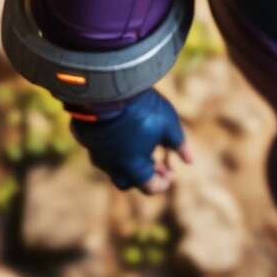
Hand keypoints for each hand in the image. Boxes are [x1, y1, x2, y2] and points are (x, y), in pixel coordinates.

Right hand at [71, 87, 192, 192]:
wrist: (105, 89)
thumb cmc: (141, 109)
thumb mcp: (168, 124)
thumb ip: (179, 144)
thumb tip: (189, 161)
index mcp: (133, 168)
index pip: (150, 188)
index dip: (164, 183)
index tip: (172, 174)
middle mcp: (112, 166)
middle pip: (129, 181)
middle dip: (145, 175)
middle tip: (157, 162)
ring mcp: (97, 153)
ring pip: (114, 166)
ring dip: (129, 161)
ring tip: (142, 146)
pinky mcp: (87, 139)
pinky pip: (101, 150)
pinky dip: (115, 148)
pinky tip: (124, 133)